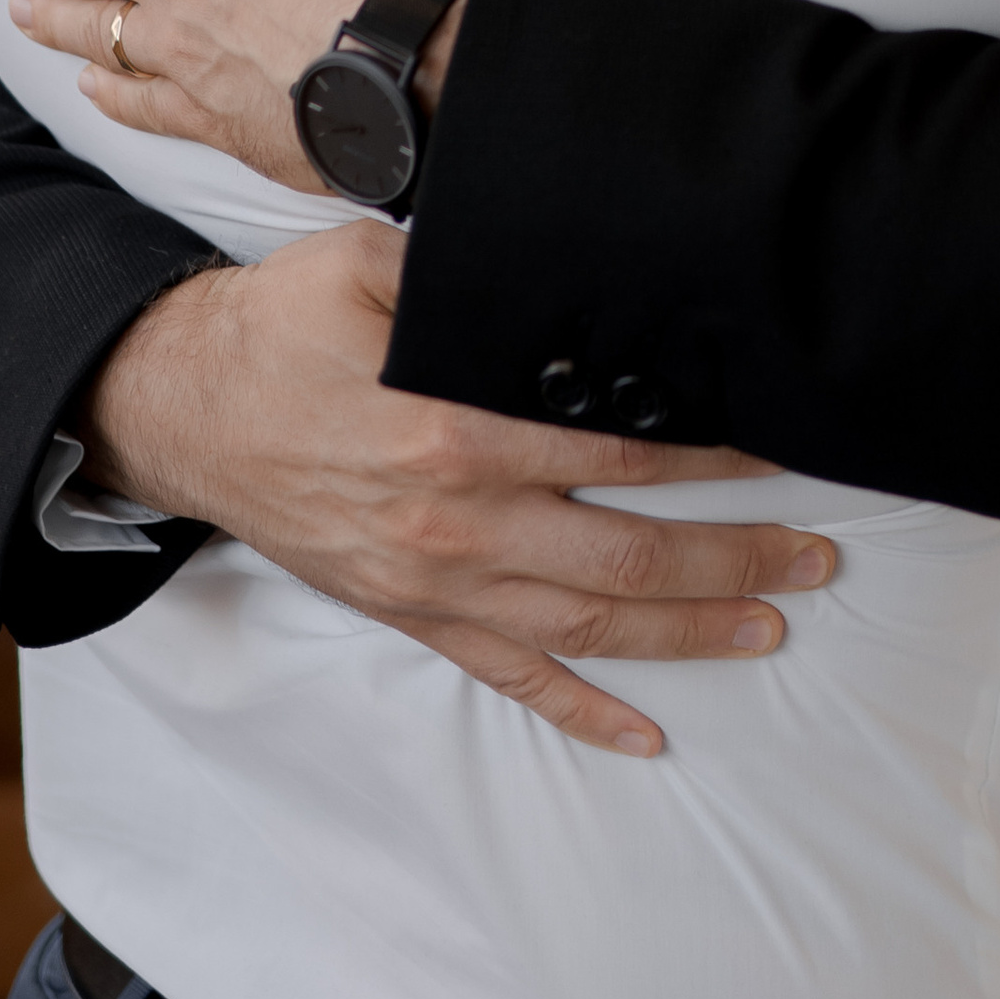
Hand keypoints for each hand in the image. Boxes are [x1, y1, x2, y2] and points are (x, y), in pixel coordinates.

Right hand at [80, 221, 833, 757]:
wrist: (179, 408)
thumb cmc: (278, 326)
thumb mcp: (368, 264)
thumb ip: (468, 275)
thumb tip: (568, 273)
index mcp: (455, 430)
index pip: (621, 451)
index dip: (714, 455)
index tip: (785, 448)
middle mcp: (457, 523)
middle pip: (628, 555)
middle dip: (736, 560)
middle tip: (821, 557)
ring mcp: (434, 583)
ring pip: (588, 625)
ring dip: (688, 632)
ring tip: (772, 626)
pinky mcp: (410, 615)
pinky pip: (510, 676)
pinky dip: (582, 711)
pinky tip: (647, 734)